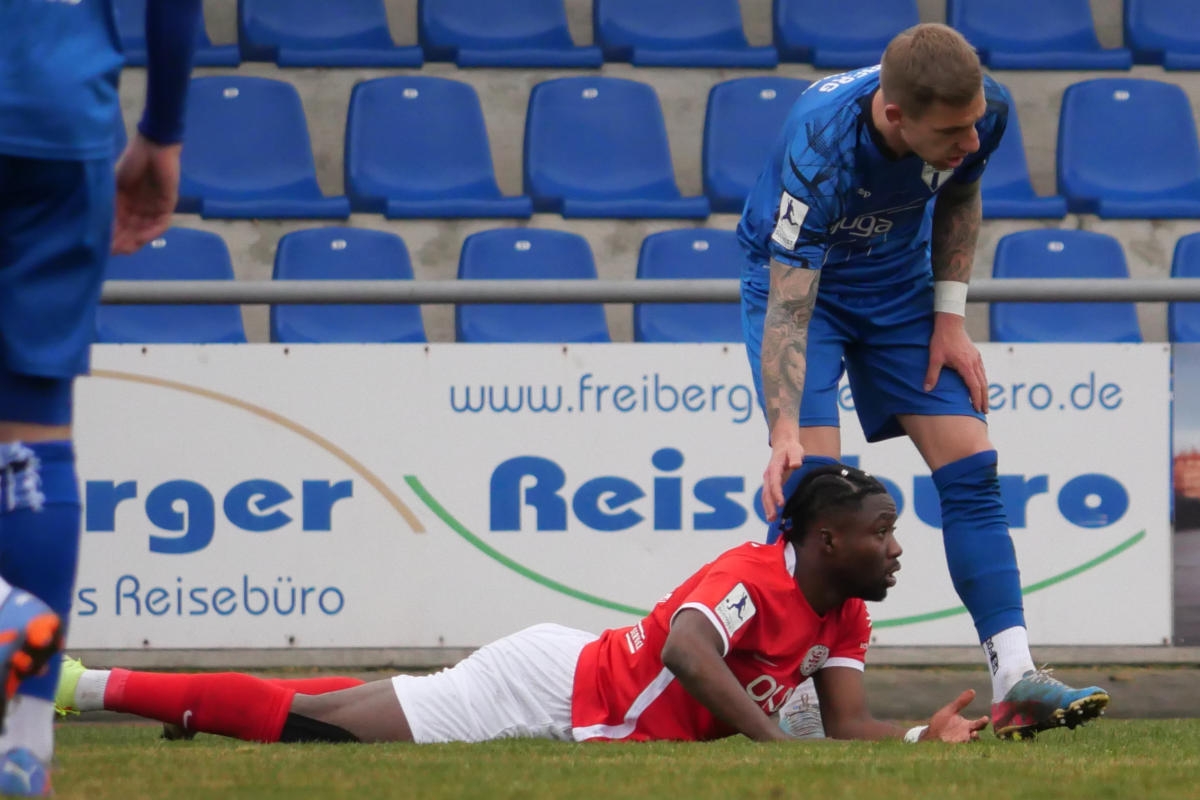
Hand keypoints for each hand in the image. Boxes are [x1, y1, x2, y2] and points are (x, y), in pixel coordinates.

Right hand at [112, 134, 182, 254]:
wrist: (154, 147)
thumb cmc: (132, 161)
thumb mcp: (114, 185)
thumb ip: (109, 203)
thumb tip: (95, 224)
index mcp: (125, 203)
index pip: (118, 225)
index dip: (110, 236)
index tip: (100, 245)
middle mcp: (139, 209)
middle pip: (131, 232)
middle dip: (121, 242)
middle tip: (111, 251)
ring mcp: (153, 208)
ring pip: (144, 231)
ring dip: (134, 241)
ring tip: (123, 248)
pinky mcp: (167, 206)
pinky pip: (160, 224)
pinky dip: (150, 232)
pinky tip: (140, 237)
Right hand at [762, 431, 803, 522]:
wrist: (783, 444)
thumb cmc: (790, 448)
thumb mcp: (795, 450)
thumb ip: (796, 457)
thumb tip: (796, 465)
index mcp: (774, 467)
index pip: (774, 482)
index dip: (777, 493)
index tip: (781, 503)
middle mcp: (768, 474)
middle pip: (766, 492)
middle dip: (769, 505)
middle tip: (773, 518)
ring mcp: (768, 479)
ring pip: (765, 495)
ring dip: (767, 507)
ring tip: (771, 519)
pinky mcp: (769, 482)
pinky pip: (766, 495)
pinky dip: (768, 505)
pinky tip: (772, 513)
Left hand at [923, 689, 988, 742]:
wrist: (930, 734)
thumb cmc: (941, 722)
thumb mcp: (951, 710)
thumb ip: (962, 702)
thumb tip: (973, 690)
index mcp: (967, 725)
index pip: (979, 724)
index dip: (983, 721)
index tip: (985, 718)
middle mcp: (966, 735)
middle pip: (976, 736)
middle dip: (976, 735)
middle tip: (975, 732)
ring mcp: (960, 743)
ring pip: (969, 744)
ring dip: (968, 742)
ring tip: (966, 738)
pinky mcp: (953, 748)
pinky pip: (960, 750)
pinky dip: (961, 748)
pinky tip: (957, 745)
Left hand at [924, 315, 988, 412]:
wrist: (950, 323)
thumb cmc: (941, 340)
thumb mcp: (934, 358)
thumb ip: (932, 374)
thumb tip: (926, 389)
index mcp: (966, 365)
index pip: (974, 386)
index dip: (977, 399)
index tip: (978, 409)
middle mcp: (974, 362)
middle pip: (983, 384)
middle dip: (984, 399)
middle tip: (984, 411)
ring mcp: (976, 358)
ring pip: (983, 378)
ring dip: (984, 391)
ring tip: (984, 402)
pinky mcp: (975, 354)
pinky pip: (981, 371)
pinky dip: (982, 381)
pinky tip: (980, 385)